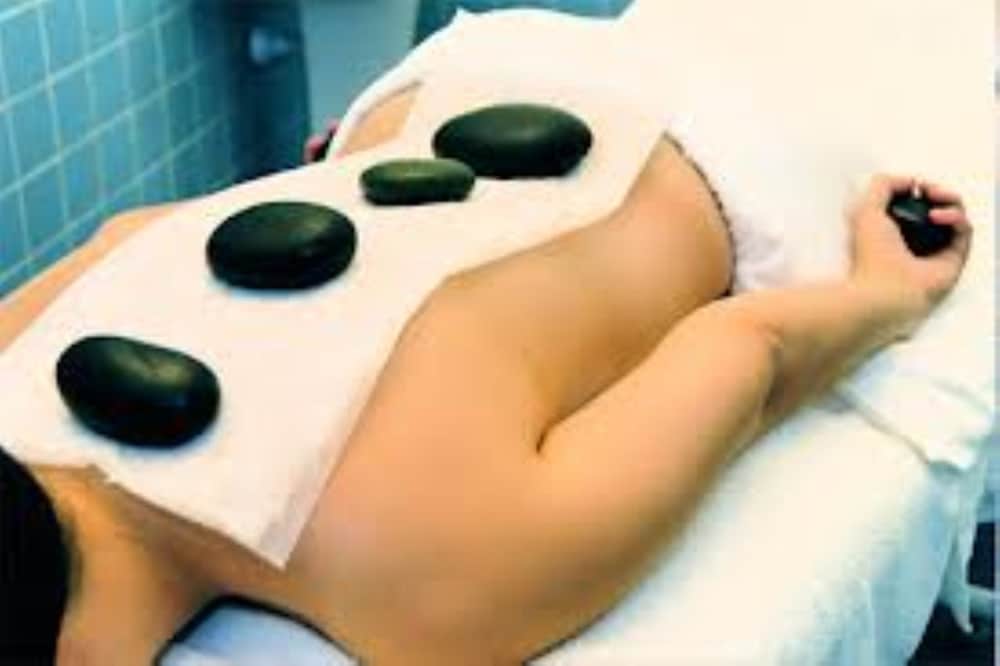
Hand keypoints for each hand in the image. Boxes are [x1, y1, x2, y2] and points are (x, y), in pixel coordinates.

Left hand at [848, 174, 972, 320]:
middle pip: (938, 208)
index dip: (917, 190)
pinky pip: (964, 232)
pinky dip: (956, 218)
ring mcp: (934, 252)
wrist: (883, 291)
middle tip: (930, 190)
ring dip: (950, 202)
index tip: (915, 184)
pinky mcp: (952, 261)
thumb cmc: (870, 256)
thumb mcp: (865, 209)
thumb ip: (883, 185)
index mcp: (891, 231)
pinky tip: (939, 217)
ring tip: (936, 199)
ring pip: (954, 218)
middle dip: (938, 192)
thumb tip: (910, 180)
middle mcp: (913, 242)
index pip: (913, 205)